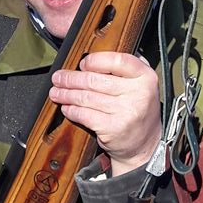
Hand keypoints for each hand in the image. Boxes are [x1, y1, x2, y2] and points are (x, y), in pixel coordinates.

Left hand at [49, 51, 161, 176]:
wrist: (145, 143)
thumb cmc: (137, 110)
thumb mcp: (140, 85)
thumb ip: (123, 69)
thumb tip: (91, 58)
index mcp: (145, 77)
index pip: (117, 60)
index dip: (95, 61)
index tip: (82, 64)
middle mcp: (138, 93)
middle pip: (95, 80)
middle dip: (71, 79)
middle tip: (58, 78)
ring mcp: (126, 111)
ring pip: (87, 98)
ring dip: (67, 94)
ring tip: (57, 92)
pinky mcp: (114, 128)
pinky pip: (85, 115)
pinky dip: (72, 111)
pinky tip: (67, 108)